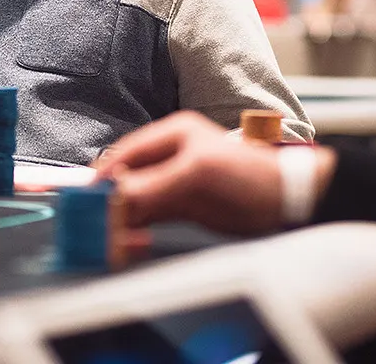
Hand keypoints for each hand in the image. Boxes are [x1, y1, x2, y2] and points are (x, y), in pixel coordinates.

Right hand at [94, 112, 286, 235]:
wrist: (289, 203)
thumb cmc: (250, 178)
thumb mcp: (195, 177)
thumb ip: (152, 187)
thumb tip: (113, 199)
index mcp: (173, 135)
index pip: (126, 153)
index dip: (105, 174)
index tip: (86, 197)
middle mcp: (172, 156)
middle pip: (128, 178)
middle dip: (112, 200)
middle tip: (96, 223)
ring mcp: (178, 183)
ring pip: (137, 200)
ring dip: (123, 218)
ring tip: (111, 237)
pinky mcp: (184, 207)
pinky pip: (151, 217)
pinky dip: (138, 228)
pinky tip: (131, 240)